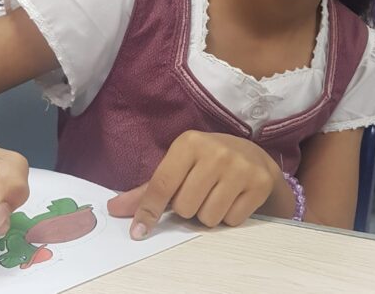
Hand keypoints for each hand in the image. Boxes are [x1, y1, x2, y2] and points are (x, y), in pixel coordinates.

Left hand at [107, 131, 277, 239]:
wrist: (253, 156)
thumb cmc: (207, 162)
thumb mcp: (178, 166)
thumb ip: (148, 190)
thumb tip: (114, 209)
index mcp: (189, 142)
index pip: (162, 185)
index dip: (148, 211)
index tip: (138, 231)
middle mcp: (215, 152)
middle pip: (185, 207)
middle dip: (188, 208)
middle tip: (197, 193)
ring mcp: (240, 167)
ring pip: (208, 218)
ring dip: (208, 215)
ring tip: (215, 195)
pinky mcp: (259, 183)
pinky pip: (232, 220)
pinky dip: (229, 217)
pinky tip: (233, 198)